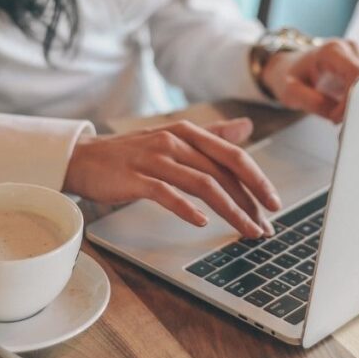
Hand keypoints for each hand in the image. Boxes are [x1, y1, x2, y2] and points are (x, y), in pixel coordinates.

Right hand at [63, 118, 281, 237]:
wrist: (84, 158)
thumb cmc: (133, 153)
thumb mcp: (174, 137)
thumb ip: (212, 135)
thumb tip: (246, 127)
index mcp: (189, 132)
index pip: (233, 155)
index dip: (257, 179)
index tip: (274, 202)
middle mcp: (175, 141)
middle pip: (222, 173)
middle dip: (249, 202)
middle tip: (265, 227)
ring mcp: (155, 158)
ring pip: (202, 184)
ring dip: (230, 210)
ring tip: (245, 230)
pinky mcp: (135, 178)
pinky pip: (167, 193)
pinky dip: (187, 209)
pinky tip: (202, 222)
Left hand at [260, 39, 358, 122]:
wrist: (289, 66)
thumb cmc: (289, 75)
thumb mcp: (290, 92)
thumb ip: (312, 102)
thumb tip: (337, 115)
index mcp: (333, 51)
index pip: (357, 75)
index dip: (352, 100)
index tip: (337, 117)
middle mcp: (350, 50)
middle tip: (342, 123)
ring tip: (343, 119)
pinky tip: (348, 113)